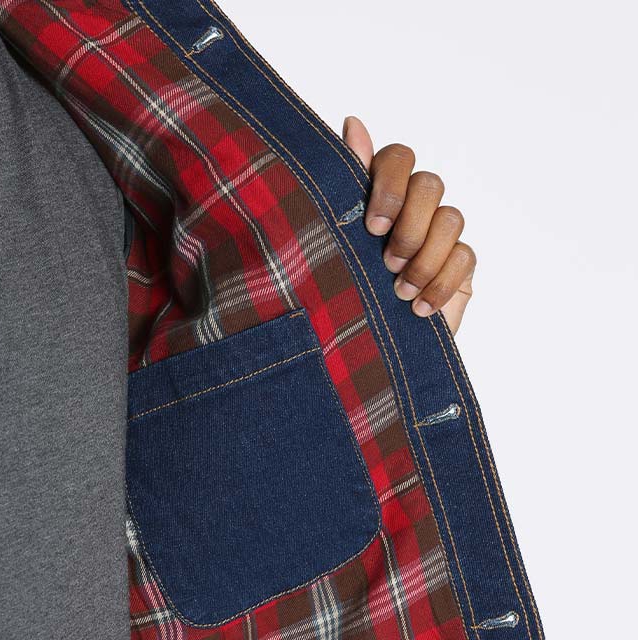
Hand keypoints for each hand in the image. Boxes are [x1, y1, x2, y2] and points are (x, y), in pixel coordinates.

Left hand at [342, 116, 474, 335]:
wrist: (366, 357)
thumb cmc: (345, 298)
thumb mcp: (334, 245)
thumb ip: (344, 186)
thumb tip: (352, 121)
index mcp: (378, 197)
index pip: (398, 157)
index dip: (390, 185)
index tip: (372, 227)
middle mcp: (412, 209)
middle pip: (430, 184)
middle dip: (409, 227)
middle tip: (387, 263)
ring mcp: (439, 236)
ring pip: (452, 218)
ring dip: (424, 259)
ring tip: (400, 292)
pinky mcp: (460, 266)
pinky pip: (466, 256)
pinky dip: (440, 284)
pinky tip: (418, 309)